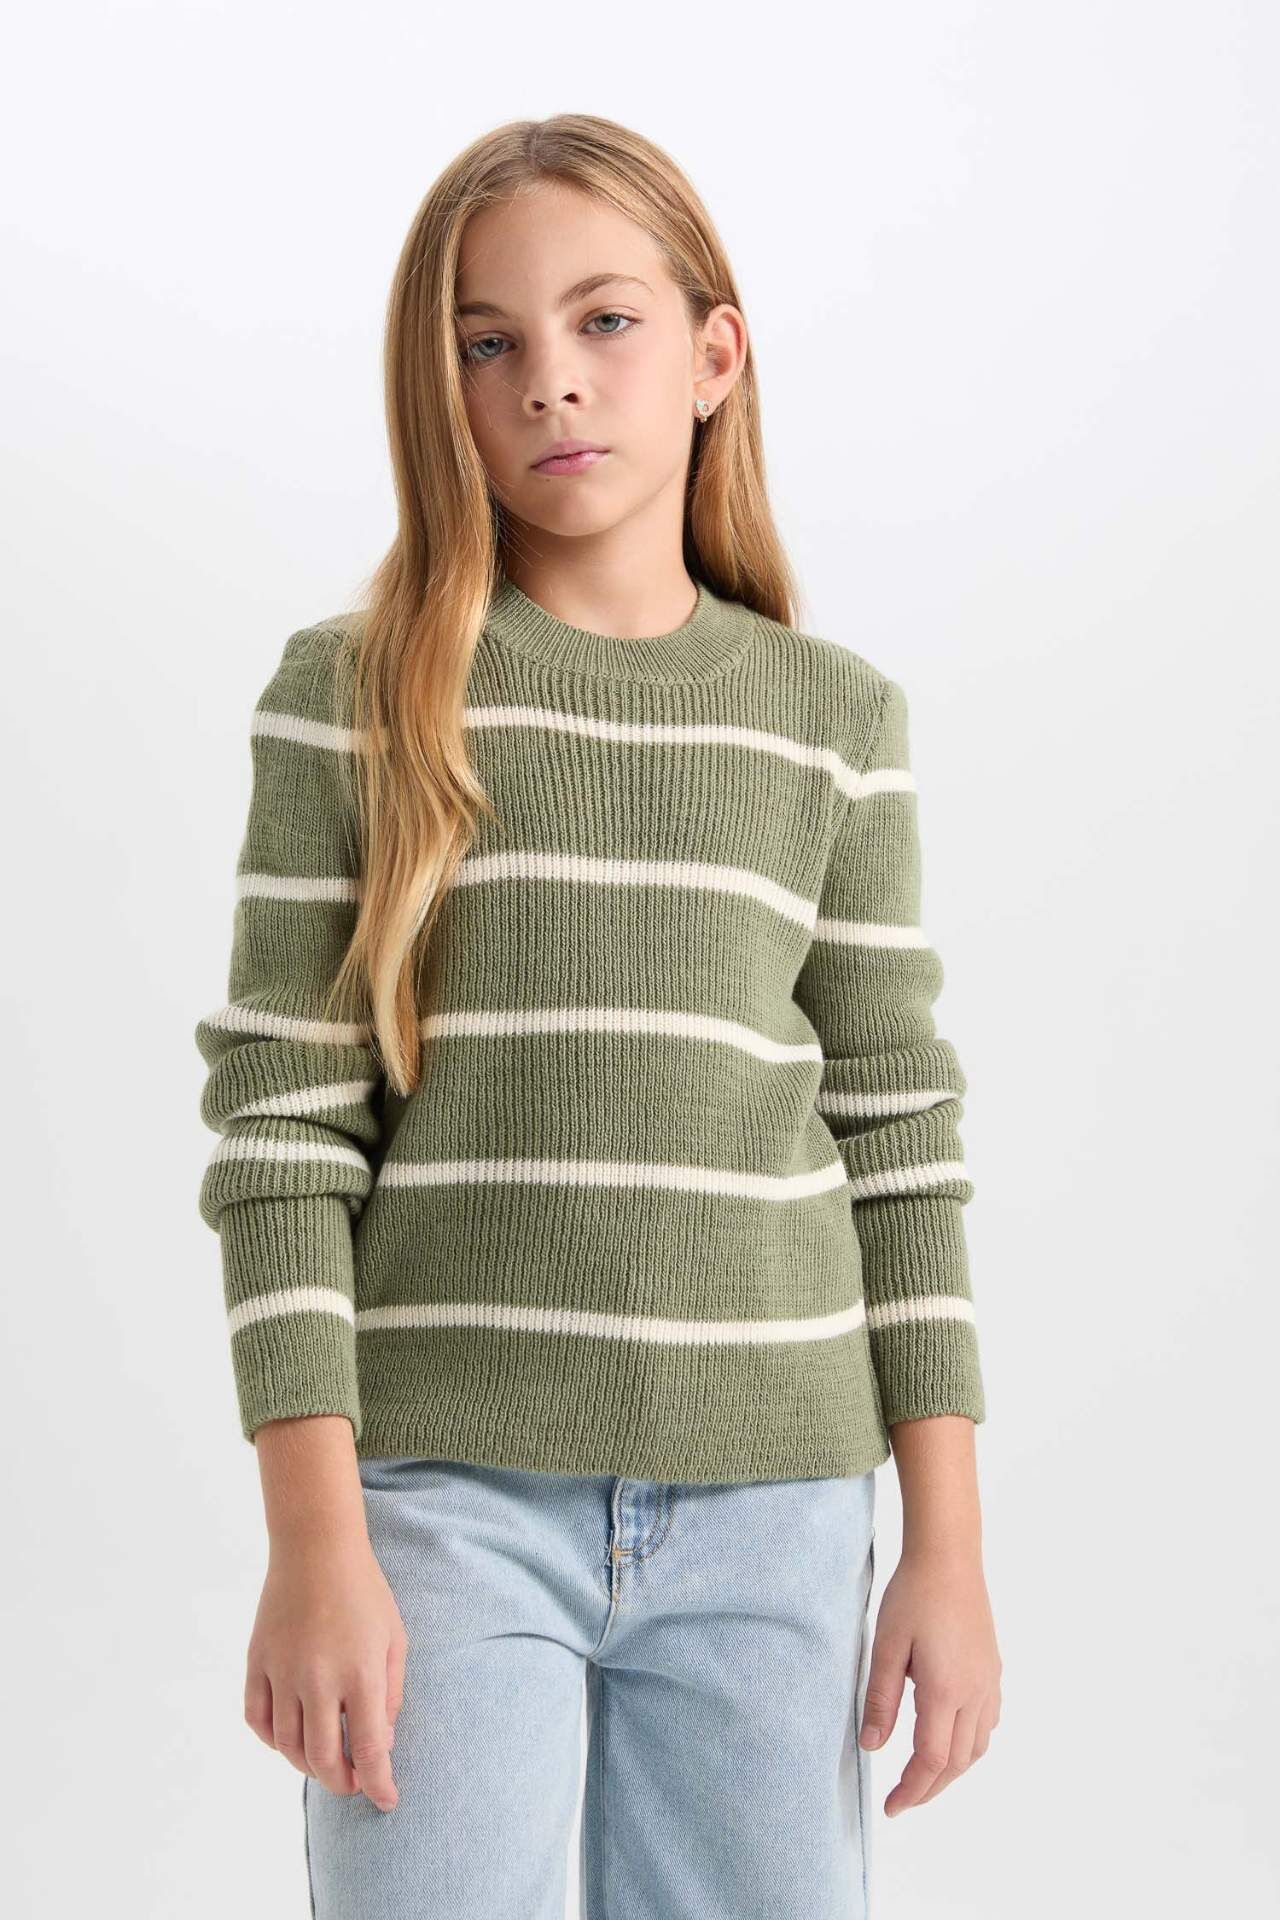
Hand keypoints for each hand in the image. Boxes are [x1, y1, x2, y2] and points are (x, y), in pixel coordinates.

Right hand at [244, 1529, 407, 1811]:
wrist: (316, 1548)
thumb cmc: (364, 1592)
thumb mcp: (394, 1639)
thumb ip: (391, 1694)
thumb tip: (380, 1743)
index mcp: (360, 1673)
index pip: (368, 1749)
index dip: (378, 1784)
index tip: (386, 1800)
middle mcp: (319, 1678)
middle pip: (323, 1758)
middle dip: (341, 1783)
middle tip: (354, 1783)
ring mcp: (282, 1671)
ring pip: (287, 1745)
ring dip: (306, 1764)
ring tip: (324, 1761)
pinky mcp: (256, 1662)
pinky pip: (257, 1719)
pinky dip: (272, 1739)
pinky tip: (289, 1738)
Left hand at [857, 1545, 1001, 1815]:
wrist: (950, 1556)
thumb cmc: (914, 1595)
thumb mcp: (886, 1646)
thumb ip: (880, 1700)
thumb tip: (873, 1747)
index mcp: (945, 1691)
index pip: (932, 1760)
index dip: (912, 1790)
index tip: (891, 1808)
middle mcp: (975, 1693)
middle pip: (957, 1762)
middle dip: (929, 1788)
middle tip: (902, 1801)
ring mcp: (989, 1682)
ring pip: (978, 1747)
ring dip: (952, 1771)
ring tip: (923, 1777)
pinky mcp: (993, 1669)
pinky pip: (987, 1724)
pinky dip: (970, 1746)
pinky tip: (952, 1739)